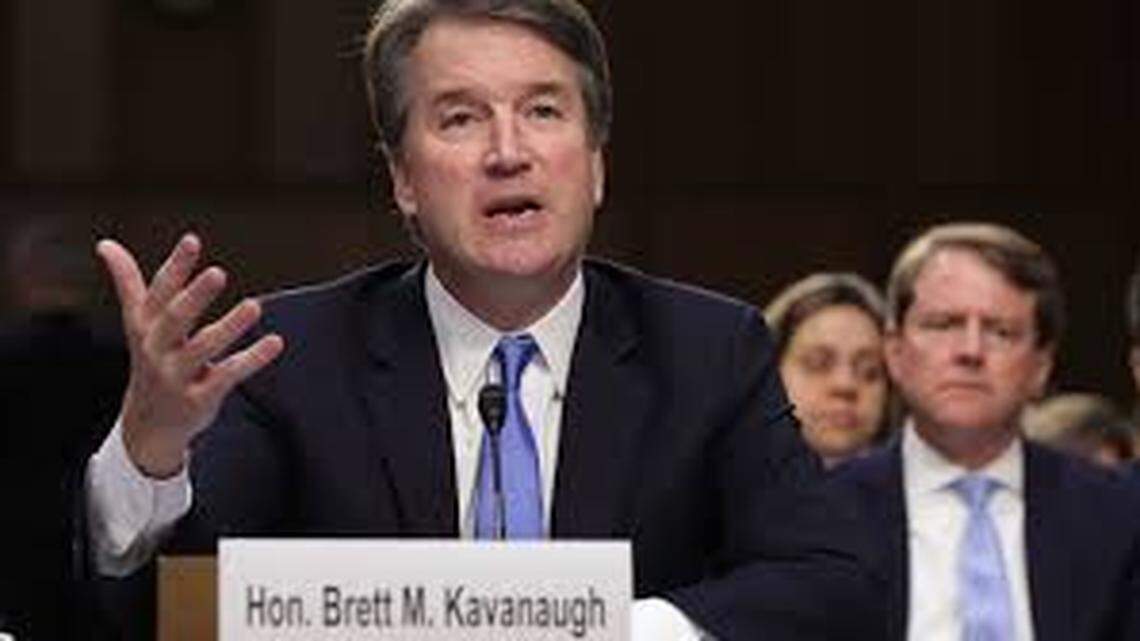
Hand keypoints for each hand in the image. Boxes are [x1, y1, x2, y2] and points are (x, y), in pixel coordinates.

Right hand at [97, 234, 284, 478]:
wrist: (147, 424)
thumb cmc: (150, 360)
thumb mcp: (137, 323)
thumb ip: (128, 282)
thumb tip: (105, 243)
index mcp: (146, 326)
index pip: (159, 292)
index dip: (176, 266)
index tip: (192, 240)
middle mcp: (158, 349)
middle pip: (175, 319)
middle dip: (194, 296)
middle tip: (218, 273)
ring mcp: (177, 375)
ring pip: (203, 348)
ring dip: (230, 327)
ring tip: (255, 305)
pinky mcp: (200, 398)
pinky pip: (227, 376)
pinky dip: (252, 359)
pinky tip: (275, 342)